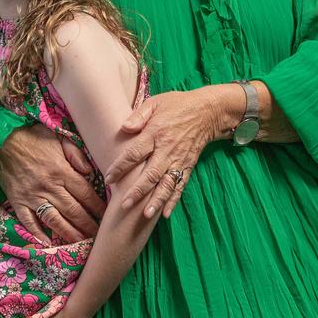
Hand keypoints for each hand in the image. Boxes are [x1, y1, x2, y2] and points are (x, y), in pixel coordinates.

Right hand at [0, 124, 105, 243]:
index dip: (97, 207)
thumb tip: (90, 172)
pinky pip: (28, 221)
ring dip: (69, 233)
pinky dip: (37, 234)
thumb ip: (76, 155)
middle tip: (99, 235)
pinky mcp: (18, 201)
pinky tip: (47, 243)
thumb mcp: (59, 139)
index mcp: (62, 171)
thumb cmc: (33, 138)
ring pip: (54, 220)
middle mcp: (49, 186)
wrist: (1, 139)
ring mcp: (32, 196)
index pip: (85, 193)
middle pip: (73, 210)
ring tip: (81, 243)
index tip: (106, 216)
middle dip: (88, 225)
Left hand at [104, 88, 227, 219]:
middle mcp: (167, 149)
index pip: (135, 152)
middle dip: (137, 191)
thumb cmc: (178, 105)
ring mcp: (179, 160)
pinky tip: (166, 213)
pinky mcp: (188, 165)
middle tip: (124, 205)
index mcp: (156, 133)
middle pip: (151, 174)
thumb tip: (124, 128)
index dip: (121, 166)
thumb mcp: (156, 102)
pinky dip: (173, 200)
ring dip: (157, 200)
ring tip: (146, 215)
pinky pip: (180, 185)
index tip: (108, 178)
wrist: (208, 111)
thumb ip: (139, 115)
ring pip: (166, 184)